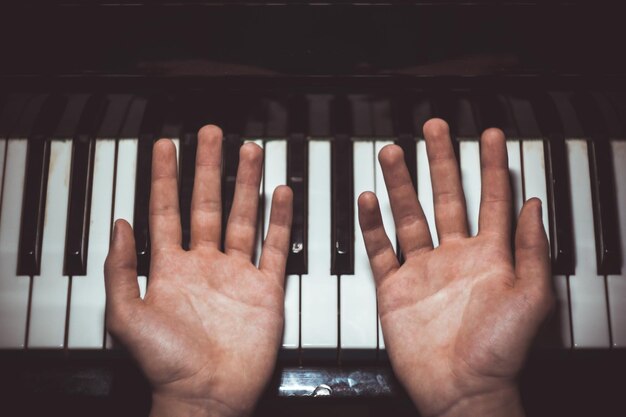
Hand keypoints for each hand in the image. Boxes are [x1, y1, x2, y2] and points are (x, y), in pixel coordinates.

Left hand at [104, 126, 292, 416]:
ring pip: (243, 217)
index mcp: (169, 269)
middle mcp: (204, 264)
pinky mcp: (264, 288)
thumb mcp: (125, 316)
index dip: (164, 177)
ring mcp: (236, 274)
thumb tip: (121, 223)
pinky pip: (273, 246)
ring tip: (250, 151)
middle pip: (207, 204)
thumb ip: (120, 268)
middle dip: (208, 167)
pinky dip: (280, 219)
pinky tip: (280, 193)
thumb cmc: (166, 364)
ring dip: (246, 183)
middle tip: (212, 134)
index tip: (166, 145)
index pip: (166, 210)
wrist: (208, 395)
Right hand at [358, 119, 552, 416]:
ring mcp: (423, 270)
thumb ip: (531, 248)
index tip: (490, 135)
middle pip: (446, 196)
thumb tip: (532, 203)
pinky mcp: (395, 288)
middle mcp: (454, 256)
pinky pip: (380, 249)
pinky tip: (367, 199)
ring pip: (408, 215)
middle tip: (435, 127)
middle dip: (441, 159)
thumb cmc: (499, 351)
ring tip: (392, 152)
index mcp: (489, 256)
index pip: (491, 198)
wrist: (460, 389)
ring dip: (400, 183)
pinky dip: (371, 224)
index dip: (492, 165)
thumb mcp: (531, 297)